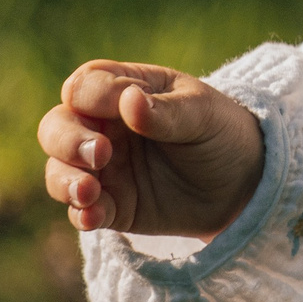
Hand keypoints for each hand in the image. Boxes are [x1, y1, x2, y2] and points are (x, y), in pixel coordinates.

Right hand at [37, 60, 264, 238]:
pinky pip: (81, 210)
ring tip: (89, 191)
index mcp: (124, 90)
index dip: (92, 95)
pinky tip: (93, 216)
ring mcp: (104, 169)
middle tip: (101, 154)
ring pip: (59, 170)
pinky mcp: (111, 205)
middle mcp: (104, 128)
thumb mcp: (203, 114)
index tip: (124, 106)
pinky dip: (81, 213)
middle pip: (57, 126)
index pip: (86, 85)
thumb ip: (165, 111)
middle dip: (67, 140)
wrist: (245, 182)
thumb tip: (129, 100)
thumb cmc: (222, 132)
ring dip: (65, 180)